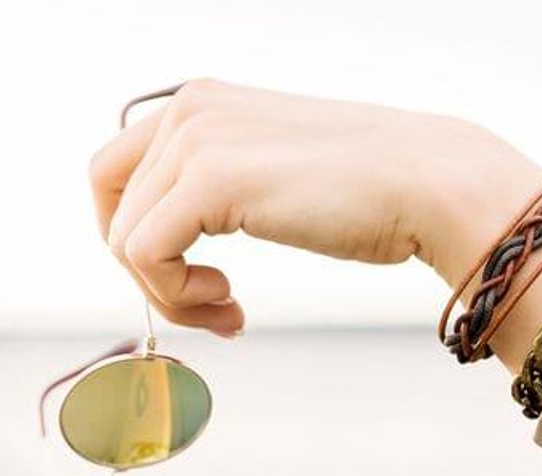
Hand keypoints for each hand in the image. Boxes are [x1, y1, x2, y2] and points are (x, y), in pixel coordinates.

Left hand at [88, 79, 541, 336]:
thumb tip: (162, 242)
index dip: (141, 237)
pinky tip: (230, 304)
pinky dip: (176, 296)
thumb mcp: (271, 175)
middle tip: (210, 303)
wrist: (430, 186)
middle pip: (111, 207)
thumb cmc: (370, 194)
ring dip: (171, 294)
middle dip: (149, 271)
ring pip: (124, 240)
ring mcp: (196, 140)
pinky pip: (143, 256)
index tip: (197, 277)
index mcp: (201, 101)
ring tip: (230, 308)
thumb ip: (216, 186)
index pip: (117, 174)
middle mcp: (189, 108)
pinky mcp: (209, 181)